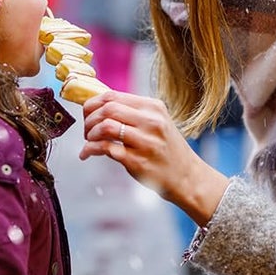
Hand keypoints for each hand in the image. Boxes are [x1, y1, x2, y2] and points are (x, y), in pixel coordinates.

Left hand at [78, 89, 230, 226]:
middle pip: (107, 109)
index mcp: (153, 107)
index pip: (112, 95)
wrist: (189, 178)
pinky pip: (107, 149)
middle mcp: (151, 122)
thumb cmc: (167, 149)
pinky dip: (91, 150)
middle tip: (86, 130)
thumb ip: (131, 112)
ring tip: (89, 140)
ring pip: (106, 127)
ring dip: (90, 133)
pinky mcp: (139, 162)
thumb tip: (96, 105)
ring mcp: (146, 143)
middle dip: (89, 119)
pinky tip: (87, 153)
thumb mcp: (155, 122)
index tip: (87, 113)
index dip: (92, 103)